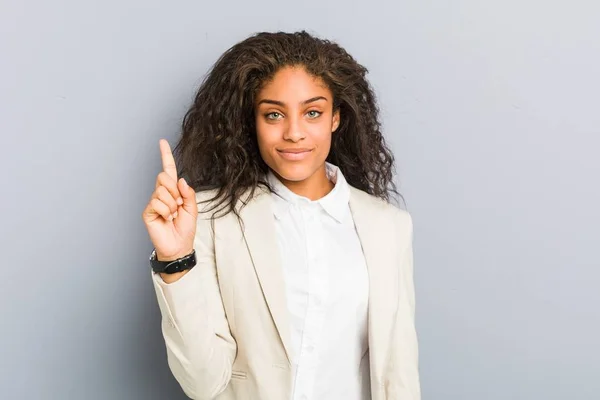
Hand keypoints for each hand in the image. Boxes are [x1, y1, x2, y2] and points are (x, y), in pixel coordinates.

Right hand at [142, 139, 197, 260]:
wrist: (179, 246)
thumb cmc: (185, 229)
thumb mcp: (192, 209)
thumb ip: (189, 193)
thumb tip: (181, 180)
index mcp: (173, 191)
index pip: (168, 170)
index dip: (165, 156)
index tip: (162, 141)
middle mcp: (161, 194)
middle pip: (164, 177)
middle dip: (175, 191)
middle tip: (178, 205)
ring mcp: (153, 202)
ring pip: (162, 191)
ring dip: (172, 205)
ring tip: (172, 215)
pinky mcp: (148, 211)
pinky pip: (157, 202)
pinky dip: (166, 211)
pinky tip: (166, 219)